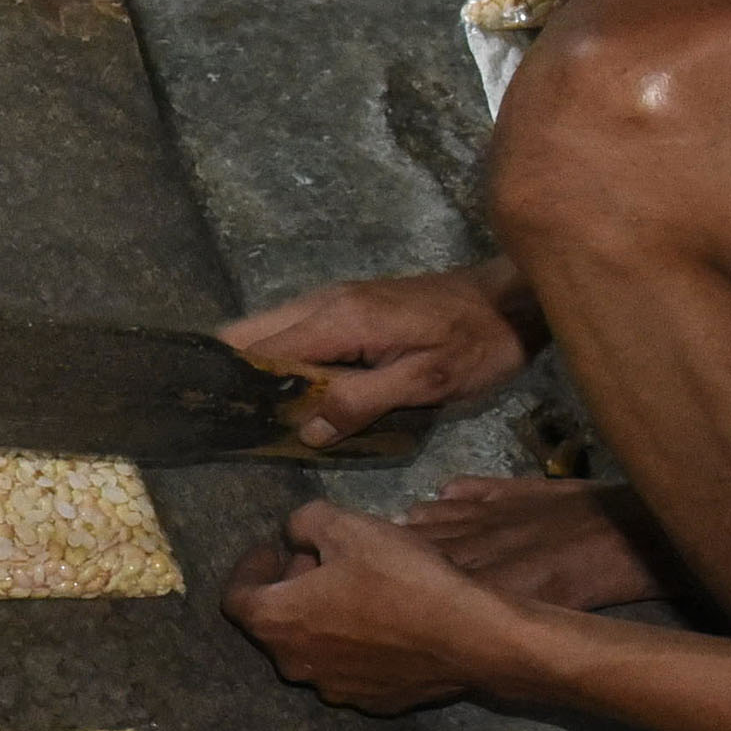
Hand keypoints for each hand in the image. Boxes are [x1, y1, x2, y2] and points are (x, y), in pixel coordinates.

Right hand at [216, 258, 539, 446]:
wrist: (510, 302)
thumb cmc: (474, 345)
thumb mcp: (426, 382)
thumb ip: (363, 402)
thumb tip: (308, 430)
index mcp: (337, 320)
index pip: (258, 349)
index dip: (234, 385)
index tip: (220, 423)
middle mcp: (323, 302)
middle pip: (247, 334)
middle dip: (234, 377)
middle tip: (236, 424)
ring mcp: (331, 300)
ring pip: (266, 331)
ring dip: (257, 371)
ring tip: (258, 417)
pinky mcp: (345, 306)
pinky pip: (292, 332)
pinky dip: (280, 361)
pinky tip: (292, 396)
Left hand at [224, 502, 539, 713]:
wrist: (471, 638)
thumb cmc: (402, 578)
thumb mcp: (348, 527)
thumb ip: (305, 522)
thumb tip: (296, 533)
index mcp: (277, 621)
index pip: (236, 597)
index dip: (250, 567)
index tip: (272, 548)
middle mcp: (296, 665)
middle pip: (276, 622)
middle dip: (290, 587)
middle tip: (319, 558)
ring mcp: (336, 690)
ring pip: (314, 646)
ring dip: (322, 616)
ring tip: (356, 586)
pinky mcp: (374, 702)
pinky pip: (350, 666)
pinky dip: (354, 641)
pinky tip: (387, 620)